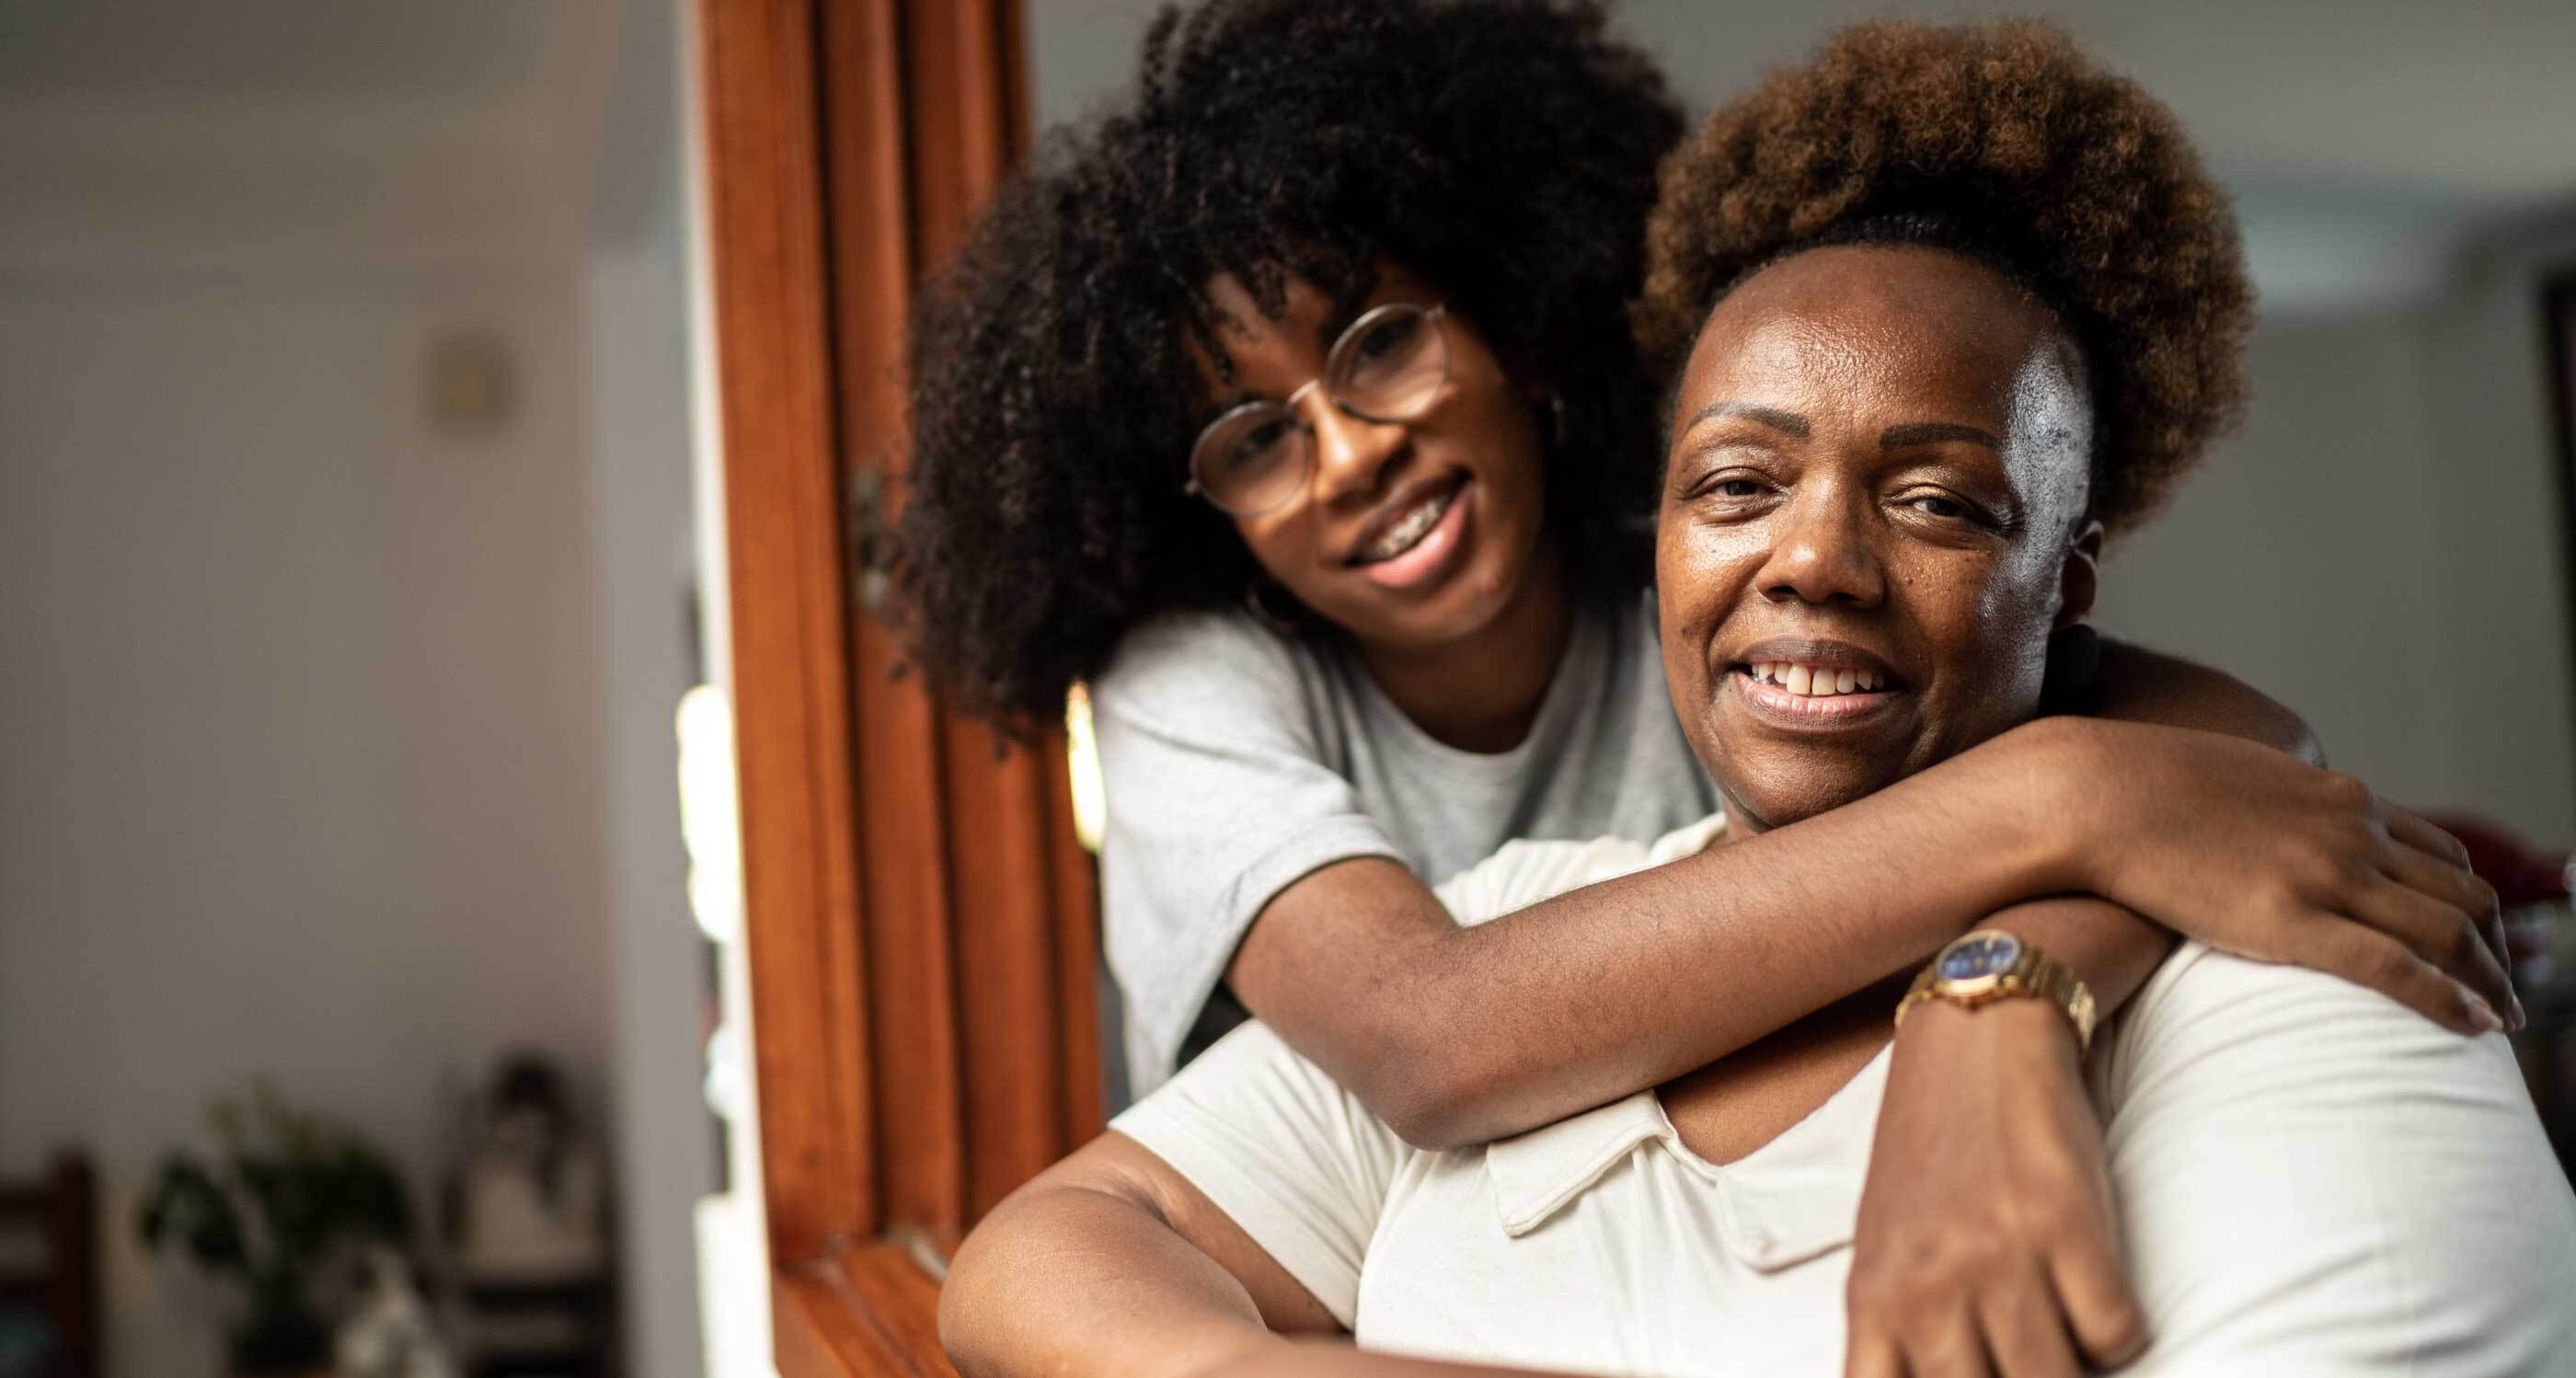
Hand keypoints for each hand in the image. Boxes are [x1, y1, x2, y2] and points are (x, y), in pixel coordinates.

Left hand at [1846, 998, 2144, 1377]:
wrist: (1976, 1038)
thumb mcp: (1884, 1247)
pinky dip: (2116, 1330)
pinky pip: (2115, 1335)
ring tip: (2061, 1329)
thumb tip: (1932, 1377)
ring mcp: (1998, 1256)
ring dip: (2071, 1364)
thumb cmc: (1928, 1152)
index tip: (1972, 1375)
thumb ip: (1899, 1331)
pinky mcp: (2065, 1222)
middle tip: (2027, 1353)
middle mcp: (1930, 1285)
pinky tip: (2095, 1291)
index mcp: (1874, 1298)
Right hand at [2022, 718, 2515, 1034]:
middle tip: (2499, 991)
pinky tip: (2475, 1026)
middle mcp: (2352, 833)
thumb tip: (2264, 839)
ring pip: (2449, 933)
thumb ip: (2271, 811)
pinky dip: (2451, 998)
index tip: (2477, 942)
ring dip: (2488, 979)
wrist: (2092, 792)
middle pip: (2464, 896)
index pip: (2441, 855)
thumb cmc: (2138, 790)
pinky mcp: (2294, 920)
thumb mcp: (2232, 781)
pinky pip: (2399, 968)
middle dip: (2494, 948)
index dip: (2471, 904)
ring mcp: (2328, 875)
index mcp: (2339, 799)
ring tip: (2499, 1017)